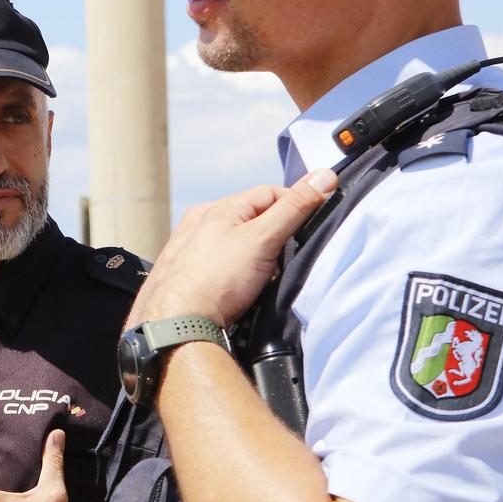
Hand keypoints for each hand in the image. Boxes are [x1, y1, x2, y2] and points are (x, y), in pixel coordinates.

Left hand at [128, 169, 337, 329]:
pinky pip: (226, 266)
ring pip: (240, 244)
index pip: (269, 194)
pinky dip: (241, 274)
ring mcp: (192, 251)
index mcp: (217, 209)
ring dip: (259, 257)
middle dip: (277, 235)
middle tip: (287, 259)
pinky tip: (244, 289)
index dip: (296, 206)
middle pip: (254, 219)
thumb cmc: (217, 280)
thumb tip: (324, 176)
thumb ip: (294, 208)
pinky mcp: (190, 276)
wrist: (178, 326)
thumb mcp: (262, 239)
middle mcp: (200, 224)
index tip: (312, 227)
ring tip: (264, 278)